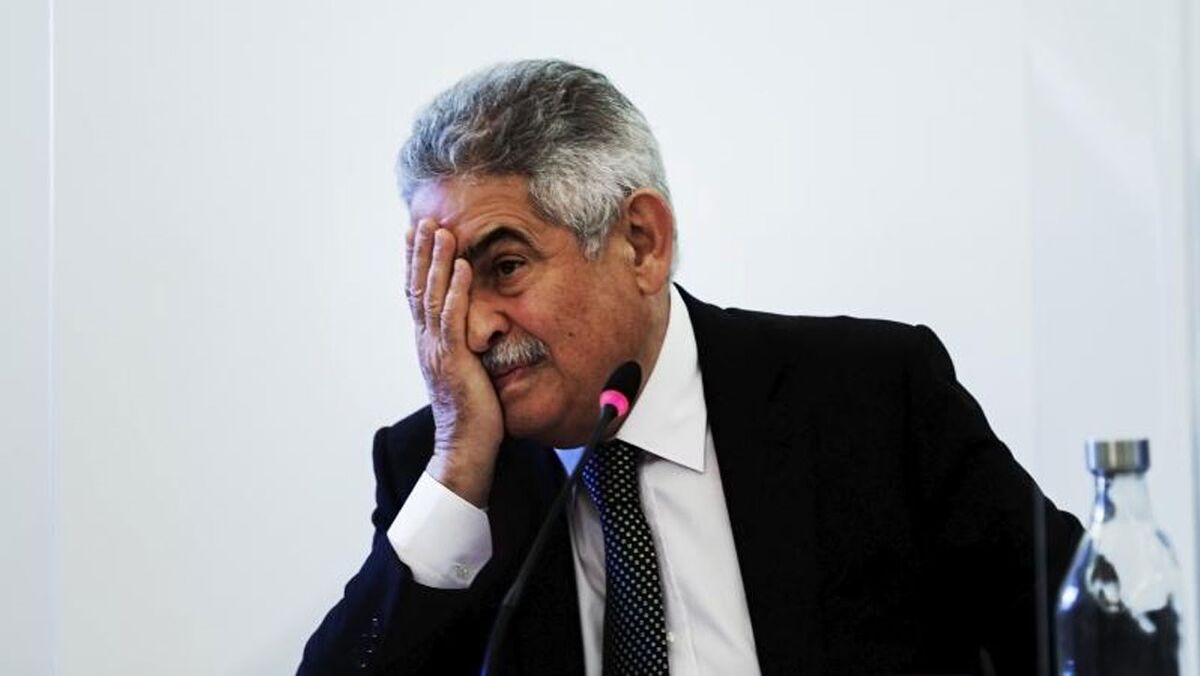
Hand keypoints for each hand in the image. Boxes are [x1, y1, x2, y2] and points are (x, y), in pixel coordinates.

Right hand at [406, 219, 502, 506]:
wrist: (465, 446)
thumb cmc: (472, 412)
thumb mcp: (465, 370)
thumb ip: (464, 345)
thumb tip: (474, 326)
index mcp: (429, 343)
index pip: (418, 294)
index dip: (416, 263)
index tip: (416, 234)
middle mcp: (427, 342)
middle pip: (419, 288)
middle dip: (421, 252)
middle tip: (422, 220)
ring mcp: (438, 350)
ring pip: (433, 297)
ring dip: (438, 262)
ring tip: (441, 232)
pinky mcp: (454, 360)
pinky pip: (453, 319)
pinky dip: (457, 291)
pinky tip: (463, 267)